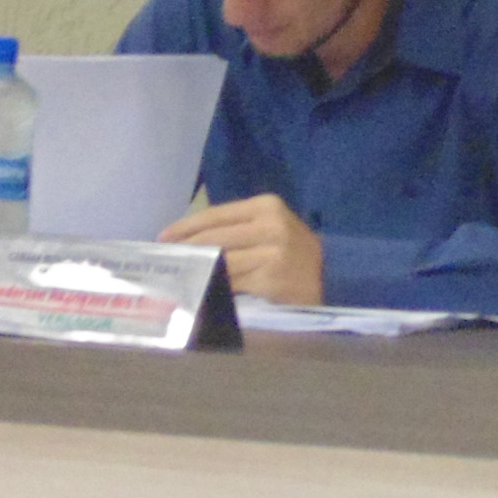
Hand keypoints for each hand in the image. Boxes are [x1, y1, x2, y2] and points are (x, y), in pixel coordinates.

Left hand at [161, 193, 324, 306]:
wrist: (335, 276)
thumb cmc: (294, 252)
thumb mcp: (271, 227)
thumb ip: (237, 229)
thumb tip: (187, 240)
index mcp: (267, 206)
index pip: (214, 215)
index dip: (184, 228)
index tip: (163, 239)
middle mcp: (270, 226)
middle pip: (212, 239)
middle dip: (185, 251)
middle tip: (167, 262)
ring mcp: (272, 253)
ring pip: (218, 262)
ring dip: (196, 271)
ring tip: (180, 276)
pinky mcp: (271, 279)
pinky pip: (231, 284)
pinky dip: (213, 288)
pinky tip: (202, 290)